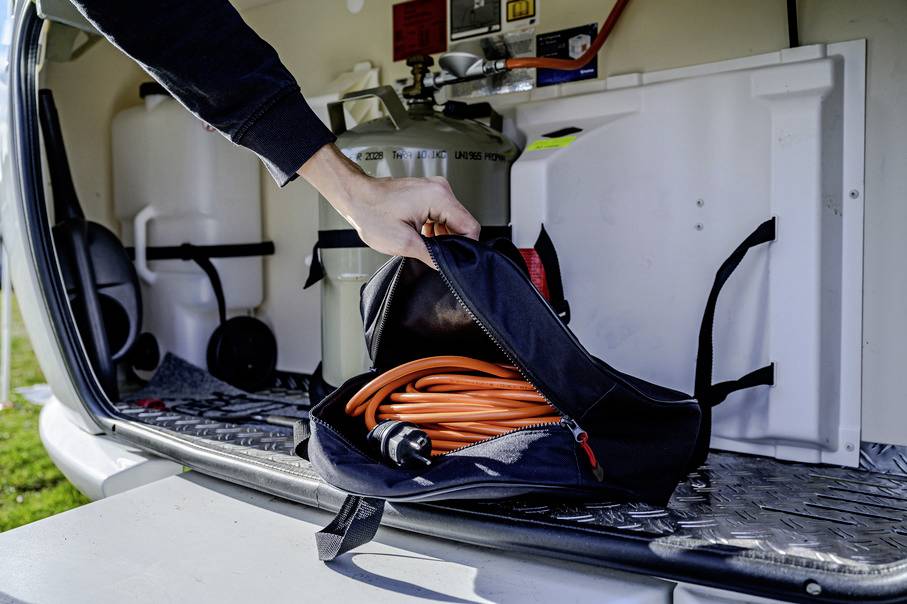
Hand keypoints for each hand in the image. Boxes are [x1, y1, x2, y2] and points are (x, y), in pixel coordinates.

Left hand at [298, 144, 479, 266]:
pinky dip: (435, 228)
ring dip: (442, 236)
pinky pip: (442, 215)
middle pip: (463, 223)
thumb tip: (450, 266)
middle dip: (451, 242)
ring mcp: (435, 189)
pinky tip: (422, 236)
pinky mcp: (428, 193)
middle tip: (434, 254)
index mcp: (439, 197)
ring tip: (423, 244)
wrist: (356, 198)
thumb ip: (433, 256)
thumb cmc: (372, 214)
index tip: (454, 260)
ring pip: (453, 220)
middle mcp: (440, 189)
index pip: (471, 227)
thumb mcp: (404, 243)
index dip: (465, 247)